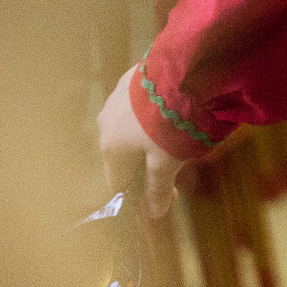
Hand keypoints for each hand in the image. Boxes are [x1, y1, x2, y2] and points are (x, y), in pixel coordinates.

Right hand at [99, 66, 193, 218]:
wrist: (181, 72)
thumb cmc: (169, 125)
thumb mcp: (167, 162)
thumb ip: (158, 187)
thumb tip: (154, 213)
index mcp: (110, 147)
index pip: (118, 180)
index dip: (140, 191)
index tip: (166, 190)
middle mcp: (105, 122)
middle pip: (124, 152)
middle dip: (148, 160)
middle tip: (178, 158)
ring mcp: (115, 97)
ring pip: (130, 125)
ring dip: (149, 133)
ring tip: (179, 131)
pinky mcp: (131, 76)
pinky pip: (138, 103)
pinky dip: (151, 110)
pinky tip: (173, 106)